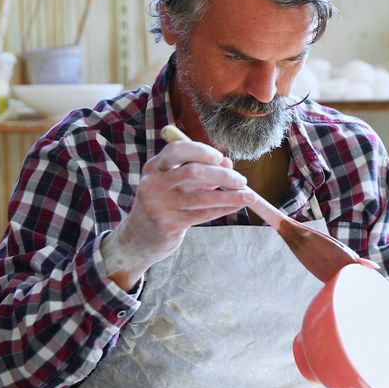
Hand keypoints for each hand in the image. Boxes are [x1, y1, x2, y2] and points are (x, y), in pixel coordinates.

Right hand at [103, 139, 255, 288]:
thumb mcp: (175, 184)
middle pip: (192, 172)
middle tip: (241, 180)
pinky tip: (236, 206)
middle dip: (222, 176)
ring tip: (249, 196)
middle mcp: (152, 184)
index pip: (177, 150)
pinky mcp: (167, 225)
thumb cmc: (164, 204)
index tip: (221, 157)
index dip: (202, 151)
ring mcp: (158, 206)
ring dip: (230, 196)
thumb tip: (228, 163)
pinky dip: (223, 209)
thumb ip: (199, 171)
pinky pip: (202, 215)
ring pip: (202, 197)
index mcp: (154, 167)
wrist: (139, 238)